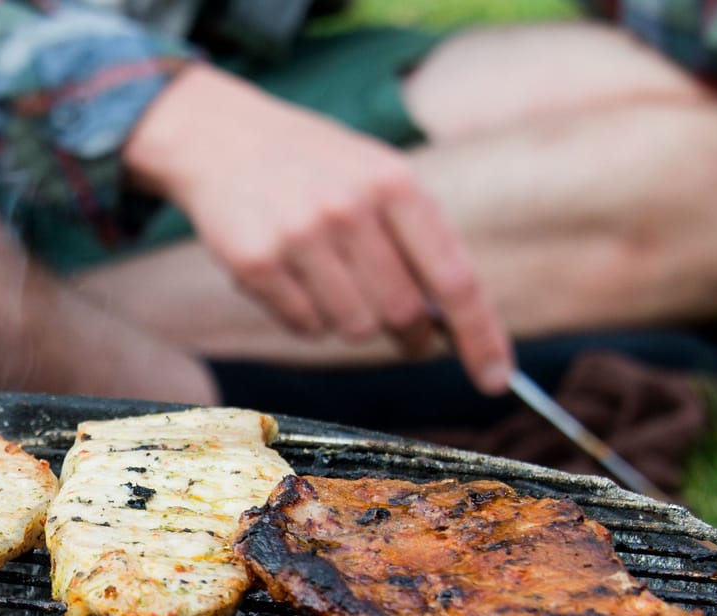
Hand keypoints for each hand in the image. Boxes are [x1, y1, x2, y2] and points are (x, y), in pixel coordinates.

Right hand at [124, 65, 512, 393]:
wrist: (220, 136)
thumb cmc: (314, 165)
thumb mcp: (376, 175)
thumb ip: (416, 238)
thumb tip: (449, 322)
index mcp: (395, 183)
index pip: (454, 278)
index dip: (480, 335)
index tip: (496, 378)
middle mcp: (350, 209)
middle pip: (402, 315)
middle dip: (410, 332)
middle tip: (406, 329)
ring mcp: (300, 237)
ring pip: (352, 327)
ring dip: (348, 319)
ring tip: (329, 277)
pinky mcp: (255, 263)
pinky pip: (303, 326)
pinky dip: (305, 315)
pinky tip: (292, 275)